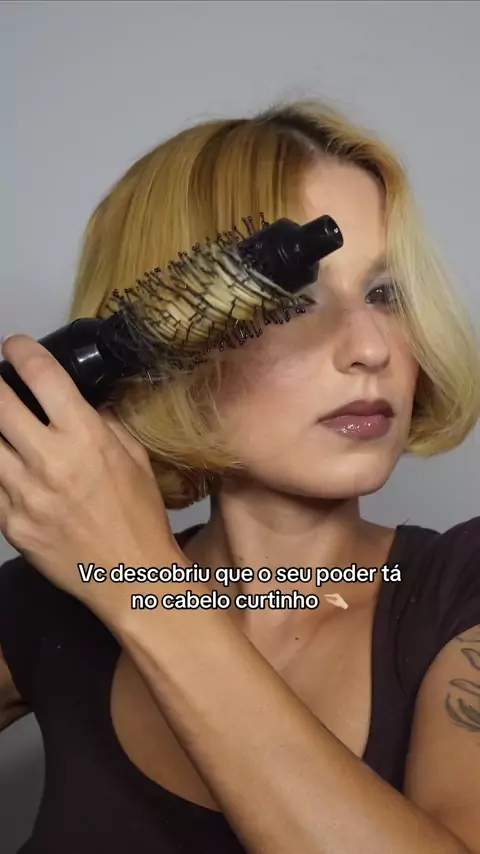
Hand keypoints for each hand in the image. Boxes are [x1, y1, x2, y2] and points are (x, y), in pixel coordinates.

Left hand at [0, 334, 183, 615]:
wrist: (130, 576)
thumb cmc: (140, 515)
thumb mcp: (135, 459)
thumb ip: (104, 424)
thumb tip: (79, 401)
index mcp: (85, 438)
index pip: (42, 377)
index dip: (21, 351)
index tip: (15, 346)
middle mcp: (50, 461)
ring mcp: (24, 495)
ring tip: (5, 428)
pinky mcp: (10, 524)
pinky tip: (11, 467)